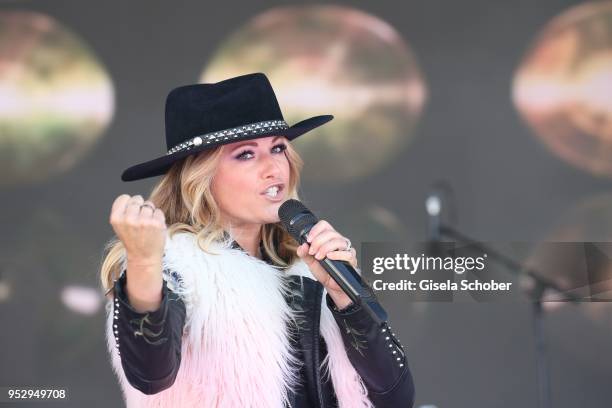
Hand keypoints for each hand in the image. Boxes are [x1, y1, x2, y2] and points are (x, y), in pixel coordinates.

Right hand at [109, 194, 166, 310]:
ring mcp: (143, 221)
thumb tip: (132, 198)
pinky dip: (158, 217)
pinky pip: (158, 211)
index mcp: (116, 218)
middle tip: (140, 221)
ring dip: (150, 213)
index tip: (131, 212)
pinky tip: (154, 228)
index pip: (124, 197)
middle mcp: (128, 219)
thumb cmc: (133, 240)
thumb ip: (123, 211)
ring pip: (149, 204)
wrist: (144, 257)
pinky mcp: (156, 223)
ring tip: (147, 226)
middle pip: (137, 199)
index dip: (129, 203)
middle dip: (140, 206)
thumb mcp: (120, 226)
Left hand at [295, 220, 357, 308]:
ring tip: (319, 257)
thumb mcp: (310, 262)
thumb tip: (302, 246)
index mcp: (328, 238)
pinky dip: (337, 254)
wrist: (331, 285)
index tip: (309, 240)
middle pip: (330, 232)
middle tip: (312, 252)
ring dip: (326, 248)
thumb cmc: (324, 271)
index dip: (315, 230)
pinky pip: (347, 253)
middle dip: (318, 242)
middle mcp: (338, 241)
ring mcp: (345, 249)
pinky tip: (329, 257)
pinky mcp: (351, 259)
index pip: (324, 225)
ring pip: (338, 241)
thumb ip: (304, 254)